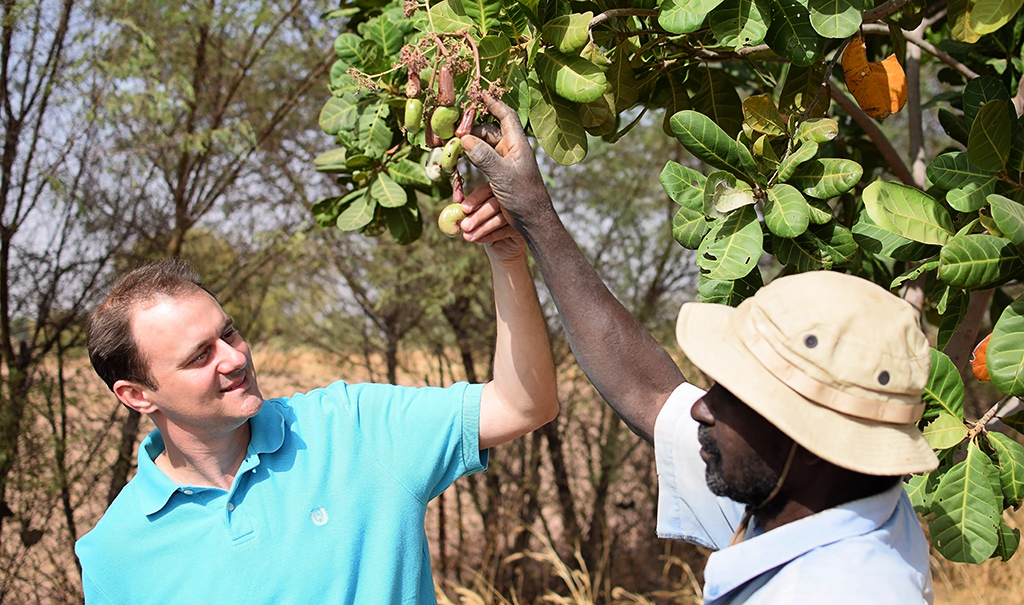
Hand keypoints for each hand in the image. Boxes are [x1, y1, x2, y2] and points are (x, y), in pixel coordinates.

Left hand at [459, 183, 525, 263]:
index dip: (475, 198)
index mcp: (495, 191)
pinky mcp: (521, 228)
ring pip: (500, 218)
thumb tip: (455, 200)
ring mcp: (518, 213)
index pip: (486, 189)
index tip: (463, 208)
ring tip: (467, 237)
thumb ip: (464, 208)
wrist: (500, 250)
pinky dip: (490, 236)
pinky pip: (505, 231)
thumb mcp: (471, 217)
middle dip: (477, 215)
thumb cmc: (483, 228)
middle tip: (464, 226)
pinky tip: (478, 240)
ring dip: (482, 228)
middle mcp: (509, 200)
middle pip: (494, 203)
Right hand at [460, 94, 555, 231]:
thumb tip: (465, 138)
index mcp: (517, 145)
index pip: (505, 116)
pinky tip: (459, 172)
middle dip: (471, 132)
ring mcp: (504, 163)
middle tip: (453, 134)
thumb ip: (483, 156)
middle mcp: (511, 150)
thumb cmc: (523, 196)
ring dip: (468, 152)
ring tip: (452, 152)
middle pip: (488, 132)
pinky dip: (471, 166)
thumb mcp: (502, 175)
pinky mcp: (499, 177)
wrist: (533, 222)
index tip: (479, 93)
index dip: (493, 103)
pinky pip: (482, 166)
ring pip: (482, 150)